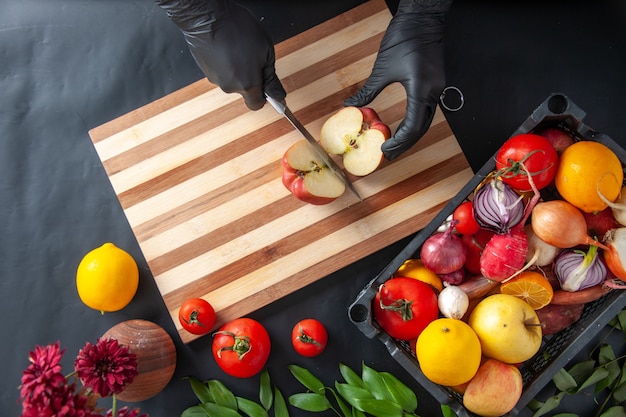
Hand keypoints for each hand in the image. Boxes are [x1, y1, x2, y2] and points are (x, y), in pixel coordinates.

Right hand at [155, 0, 285, 109]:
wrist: (206, 16)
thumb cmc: (236, 28)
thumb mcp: (266, 51)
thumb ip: (271, 77)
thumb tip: (278, 95)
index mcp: (247, 85)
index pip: (256, 104)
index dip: (264, 95)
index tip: (268, 86)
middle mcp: (229, 87)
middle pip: (245, 90)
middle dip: (251, 76)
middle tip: (253, 56)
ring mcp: (215, 79)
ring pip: (232, 79)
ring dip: (237, 68)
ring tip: (238, 47)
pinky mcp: (205, 70)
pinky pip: (221, 71)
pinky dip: (225, 62)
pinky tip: (227, 46)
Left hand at [344, 0, 451, 159]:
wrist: (424, 18)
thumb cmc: (404, 37)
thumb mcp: (382, 68)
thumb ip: (368, 91)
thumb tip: (350, 105)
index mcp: (421, 89)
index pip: (413, 125)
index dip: (399, 141)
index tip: (384, 150)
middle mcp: (434, 91)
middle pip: (421, 127)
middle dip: (405, 144)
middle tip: (389, 155)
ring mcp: (438, 87)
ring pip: (426, 119)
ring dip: (411, 134)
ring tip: (395, 145)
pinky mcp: (437, 82)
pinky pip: (427, 108)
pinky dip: (415, 121)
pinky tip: (404, 126)